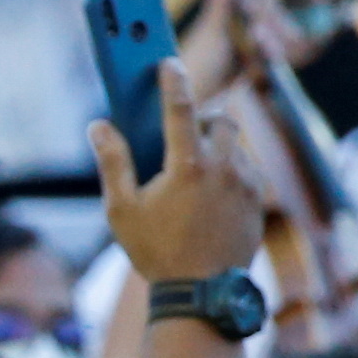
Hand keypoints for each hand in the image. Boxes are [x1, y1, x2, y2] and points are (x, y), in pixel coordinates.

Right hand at [91, 59, 257, 290]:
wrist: (201, 296)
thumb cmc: (156, 253)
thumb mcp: (122, 211)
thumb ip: (112, 163)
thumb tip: (98, 127)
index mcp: (186, 165)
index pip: (179, 106)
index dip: (172, 78)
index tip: (168, 61)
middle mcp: (223, 168)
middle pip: (221, 119)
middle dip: (205, 118)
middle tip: (188, 130)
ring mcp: (246, 184)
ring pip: (238, 145)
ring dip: (220, 147)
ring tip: (200, 167)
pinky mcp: (259, 202)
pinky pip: (249, 171)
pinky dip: (233, 171)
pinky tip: (215, 192)